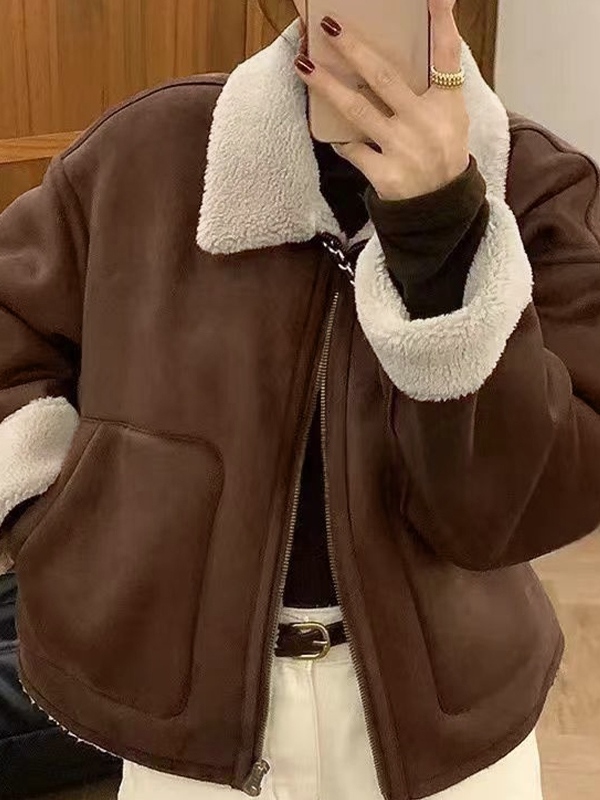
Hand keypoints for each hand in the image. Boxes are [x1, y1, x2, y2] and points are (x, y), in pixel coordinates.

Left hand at [294, 0, 470, 201]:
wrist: (439, 207)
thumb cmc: (440, 152)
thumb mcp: (450, 115)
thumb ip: (436, 81)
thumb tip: (422, 39)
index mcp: (446, 104)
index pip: (446, 56)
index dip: (440, 23)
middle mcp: (425, 123)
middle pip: (384, 78)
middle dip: (354, 50)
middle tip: (329, 27)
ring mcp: (403, 150)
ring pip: (358, 111)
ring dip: (327, 86)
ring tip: (303, 66)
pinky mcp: (385, 175)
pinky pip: (352, 149)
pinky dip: (338, 137)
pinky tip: (322, 125)